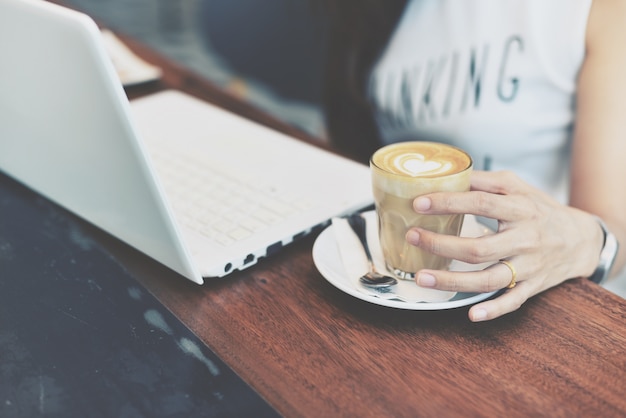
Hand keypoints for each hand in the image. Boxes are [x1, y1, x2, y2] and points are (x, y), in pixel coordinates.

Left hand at [405, 170, 603, 321]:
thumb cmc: (539, 210)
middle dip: (441, 245)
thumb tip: (448, 175)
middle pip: (479, 248)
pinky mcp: (532, 287)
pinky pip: (512, 302)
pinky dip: (493, 310)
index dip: (449, 203)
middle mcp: (526, 239)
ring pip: (489, 279)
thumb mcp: (517, 187)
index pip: (481, 204)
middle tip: (412, 238)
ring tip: (421, 277)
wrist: (581, 239)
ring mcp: (529, 266)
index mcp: (521, 209)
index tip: (419, 203)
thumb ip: (484, 181)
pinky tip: (471, 314)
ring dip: (452, 281)